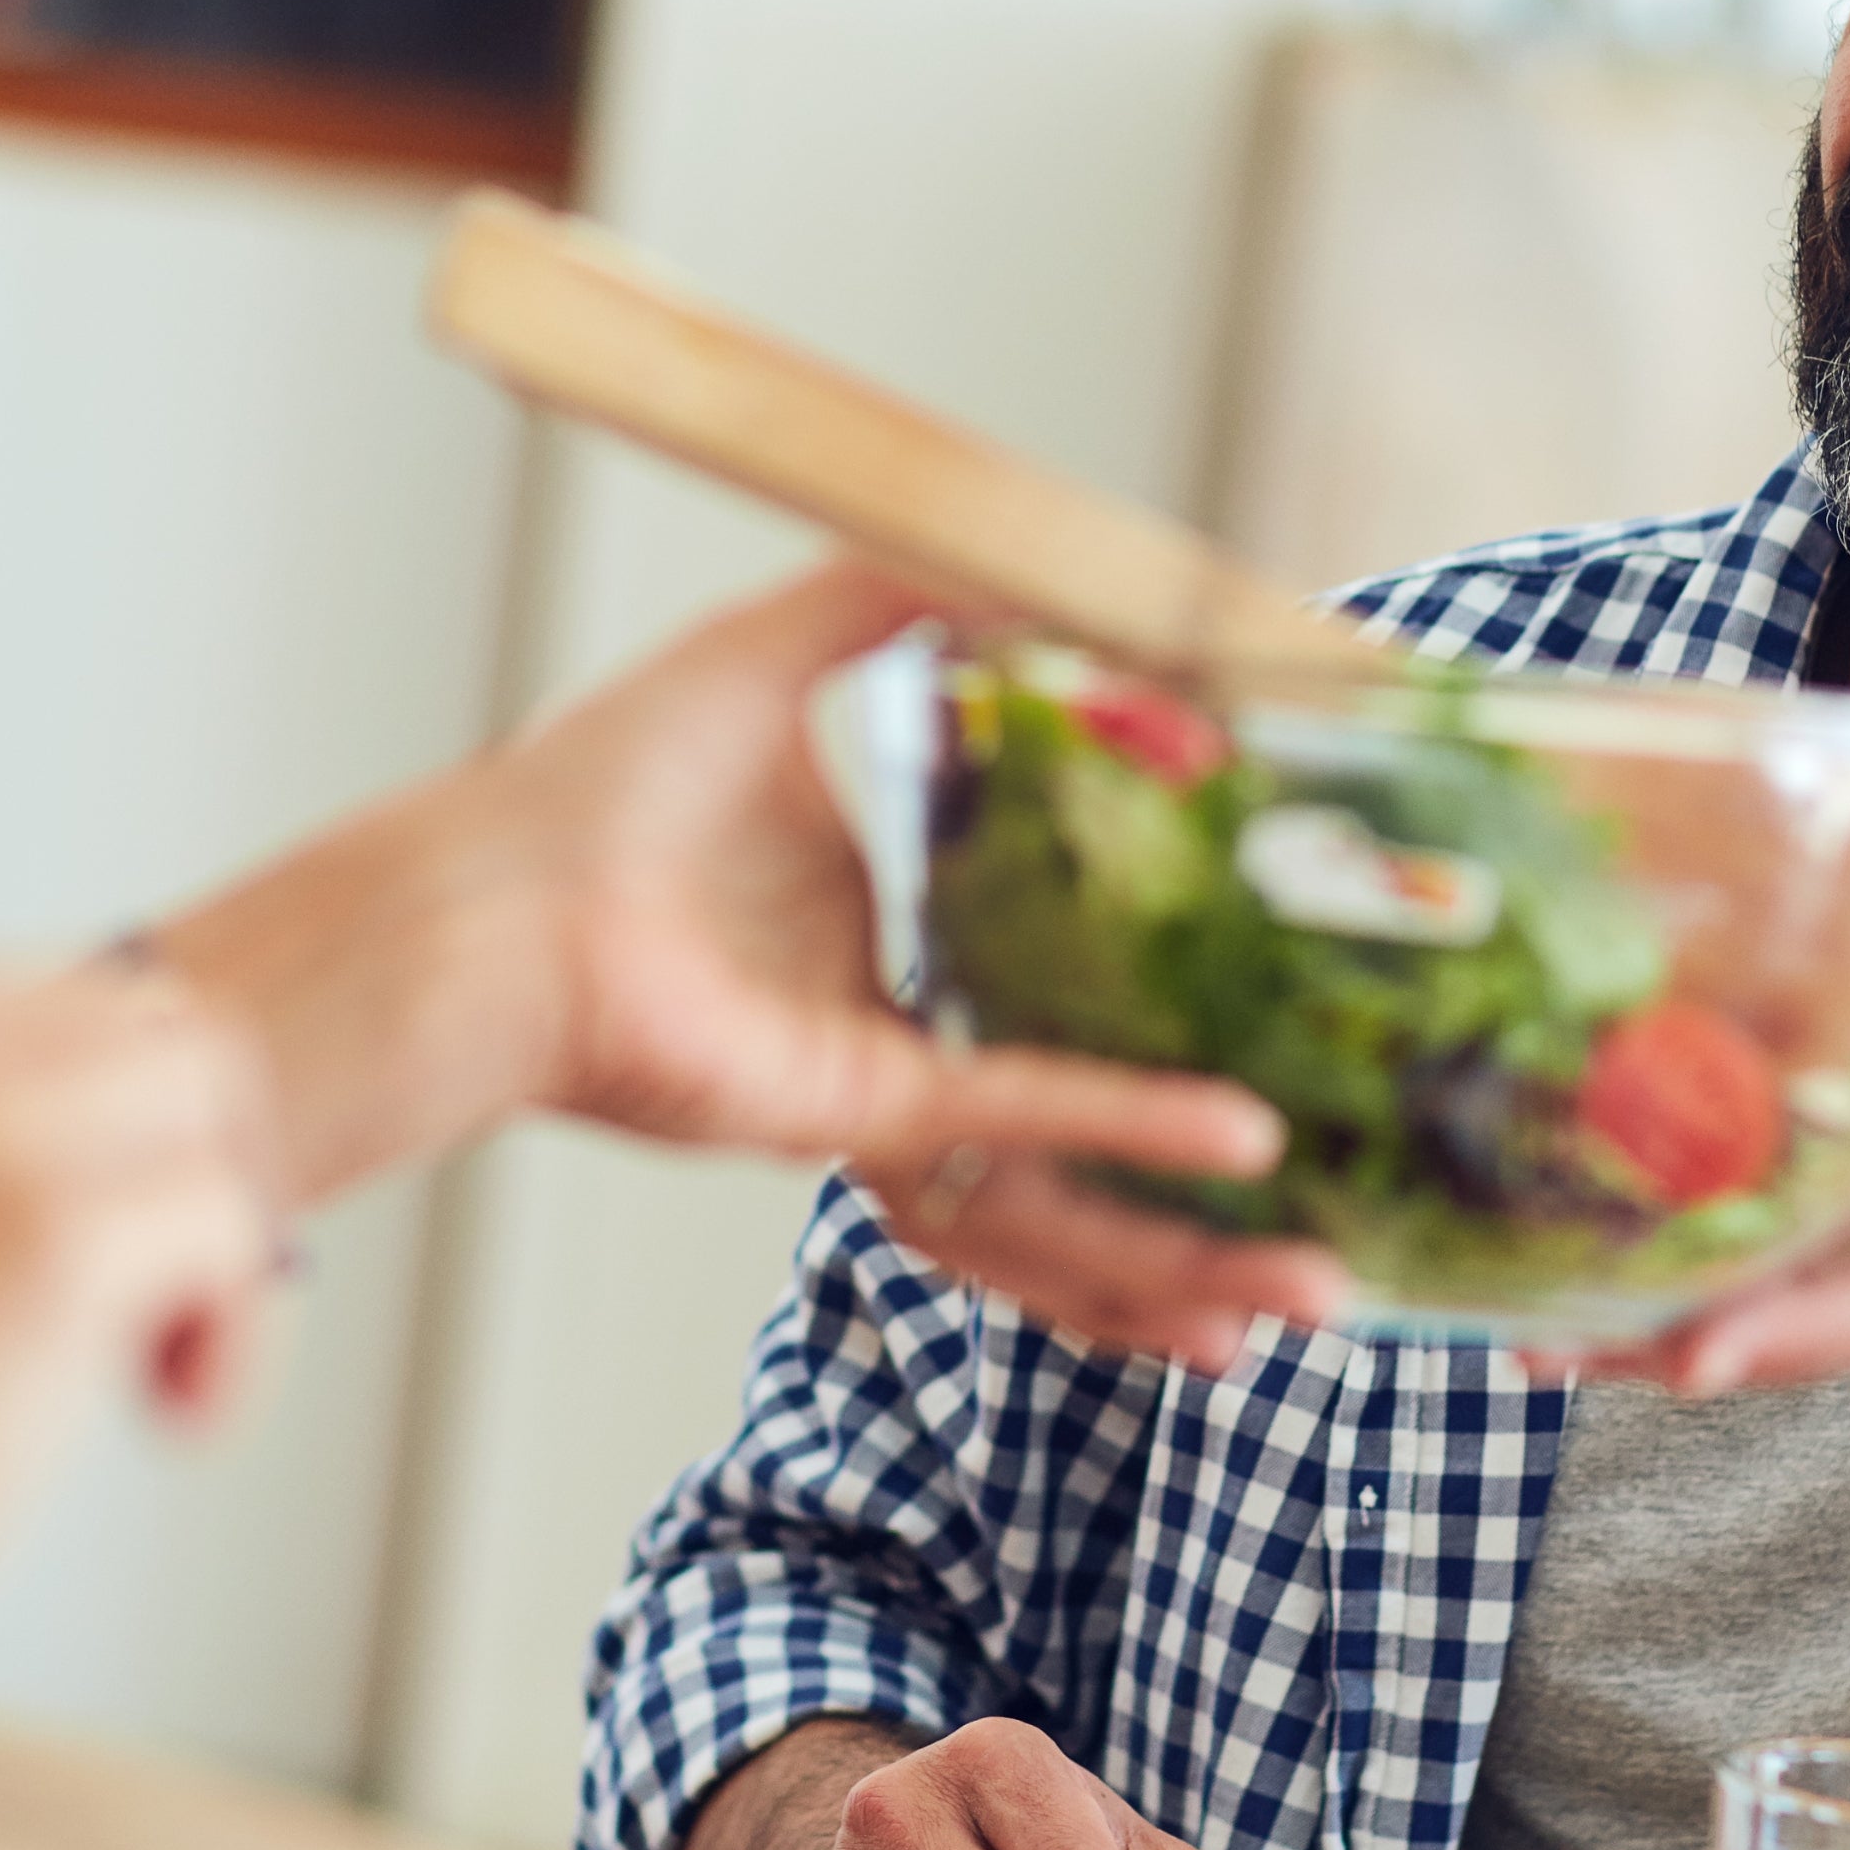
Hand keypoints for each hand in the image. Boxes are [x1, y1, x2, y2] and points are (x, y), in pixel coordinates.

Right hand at [0, 967, 281, 1668]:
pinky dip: (235, 1331)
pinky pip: (234, 1226)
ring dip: (212, 1224)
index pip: (17, 996)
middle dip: (170, 1150)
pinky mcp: (54, 1231)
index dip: (82, 1120)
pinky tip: (173, 1412)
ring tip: (158, 1353)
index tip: (80, 1224)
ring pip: (205, 1098)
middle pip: (135, 1023)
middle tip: (158, 1282)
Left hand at [157, 563, 1344, 1366]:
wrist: (504, 887)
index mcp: (908, 925)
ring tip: (1319, 1294)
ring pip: (1075, 1190)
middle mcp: (916, 1019)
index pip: (1088, 984)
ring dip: (1197, 1247)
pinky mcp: (862, 1111)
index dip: (1197, 1012)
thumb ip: (904, 596)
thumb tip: (1034, 555)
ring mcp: (893, 1080)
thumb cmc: (611, 780)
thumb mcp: (782, 644)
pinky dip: (1133, 1133)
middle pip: (1103, 1135)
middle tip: (1345, 1247)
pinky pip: (1024, 1127)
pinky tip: (1245, 1143)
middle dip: (1221, 1221)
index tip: (1318, 1011)